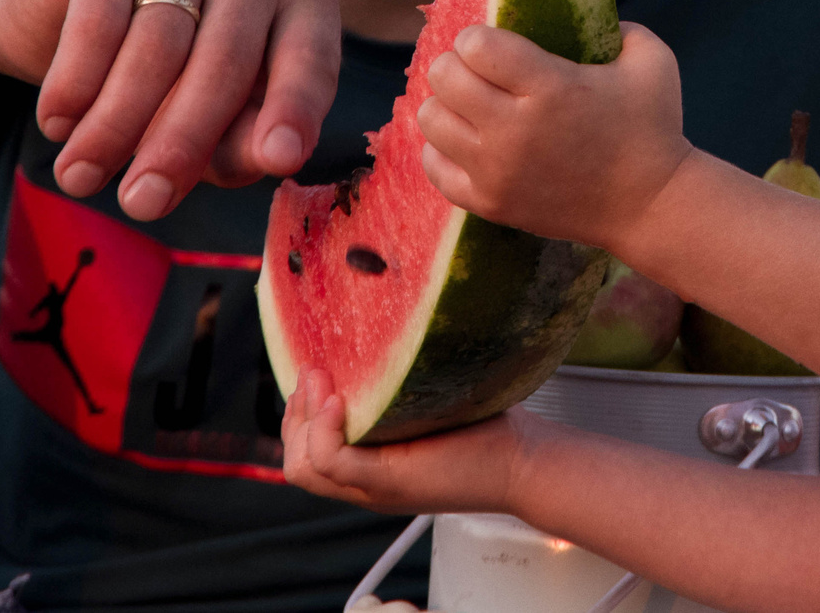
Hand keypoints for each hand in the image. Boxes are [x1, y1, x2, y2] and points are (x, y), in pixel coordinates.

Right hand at [0, 0, 340, 218]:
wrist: (60, 12)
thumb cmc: (162, 80)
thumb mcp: (211, 120)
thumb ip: (242, 140)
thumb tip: (264, 158)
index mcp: (303, 0)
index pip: (310, 57)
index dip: (295, 107)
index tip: (278, 160)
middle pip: (225, 60)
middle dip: (181, 141)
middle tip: (141, 203)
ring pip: (158, 45)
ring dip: (115, 123)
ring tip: (79, 177)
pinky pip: (100, 19)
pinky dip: (76, 80)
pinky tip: (57, 122)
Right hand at [282, 369, 527, 513]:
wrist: (524, 462)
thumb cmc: (484, 427)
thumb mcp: (426, 402)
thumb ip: (395, 385)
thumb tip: (377, 332)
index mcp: (370, 469)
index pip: (306, 454)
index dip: (300, 415)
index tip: (316, 373)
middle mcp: (365, 485)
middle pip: (296, 464)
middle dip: (295, 415)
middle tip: (314, 376)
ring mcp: (375, 488)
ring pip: (304, 467)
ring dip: (304, 419)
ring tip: (322, 383)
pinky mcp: (389, 481)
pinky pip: (331, 463)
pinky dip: (324, 429)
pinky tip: (339, 400)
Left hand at [417, 22, 692, 249]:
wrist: (651, 206)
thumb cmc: (653, 128)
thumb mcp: (652, 59)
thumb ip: (617, 26)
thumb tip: (581, 11)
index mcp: (551, 87)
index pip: (476, 45)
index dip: (478, 36)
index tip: (494, 43)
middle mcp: (514, 129)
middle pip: (444, 77)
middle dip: (457, 65)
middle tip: (479, 72)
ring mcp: (497, 171)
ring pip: (432, 120)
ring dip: (447, 105)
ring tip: (470, 106)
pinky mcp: (490, 204)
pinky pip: (434, 167)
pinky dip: (443, 150)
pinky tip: (468, 142)